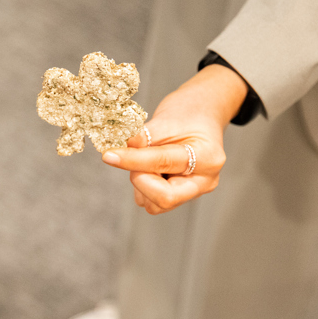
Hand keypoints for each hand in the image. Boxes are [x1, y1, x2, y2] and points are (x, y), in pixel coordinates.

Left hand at [101, 65, 248, 213]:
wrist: (201, 114)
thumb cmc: (188, 113)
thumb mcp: (165, 120)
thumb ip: (142, 139)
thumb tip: (114, 152)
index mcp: (207, 158)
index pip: (164, 163)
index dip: (133, 160)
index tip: (110, 155)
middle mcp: (204, 181)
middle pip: (165, 199)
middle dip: (141, 180)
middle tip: (132, 158)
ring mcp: (193, 192)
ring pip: (155, 204)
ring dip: (140, 183)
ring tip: (146, 158)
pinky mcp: (179, 197)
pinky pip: (152, 202)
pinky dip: (143, 186)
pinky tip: (150, 167)